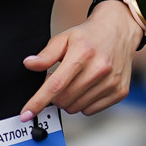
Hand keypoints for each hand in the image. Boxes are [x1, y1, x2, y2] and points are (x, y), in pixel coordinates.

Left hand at [18, 1, 141, 119]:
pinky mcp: (120, 92)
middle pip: (64, 100)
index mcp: (83, 53)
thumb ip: (46, 54)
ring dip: (69, 100)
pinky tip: (88, 87)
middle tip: (59, 81)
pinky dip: (83, 103)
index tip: (25, 114)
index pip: (56, 84)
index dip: (38, 101)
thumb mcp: (64, 38)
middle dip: (54, 96)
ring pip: (76, 108)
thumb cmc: (88, 36)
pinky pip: (90, 111)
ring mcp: (111, 82)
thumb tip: (29, 64)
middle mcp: (99, 69)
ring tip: (75, 82)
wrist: (119, 31)